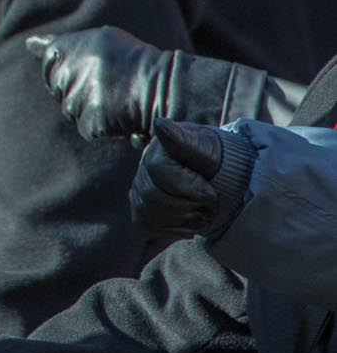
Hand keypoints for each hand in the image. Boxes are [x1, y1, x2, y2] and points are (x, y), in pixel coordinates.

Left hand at [29, 28, 173, 140]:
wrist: (161, 85)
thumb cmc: (130, 59)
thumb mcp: (95, 40)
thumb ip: (57, 45)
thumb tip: (28, 44)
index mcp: (62, 50)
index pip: (49, 61)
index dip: (68, 64)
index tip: (89, 63)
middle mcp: (65, 75)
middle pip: (58, 88)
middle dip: (78, 87)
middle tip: (107, 81)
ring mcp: (75, 100)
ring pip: (72, 109)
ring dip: (90, 106)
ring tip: (116, 96)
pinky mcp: (88, 123)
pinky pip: (88, 126)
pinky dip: (102, 123)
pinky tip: (119, 113)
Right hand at [130, 119, 254, 239]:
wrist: (214, 176)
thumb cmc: (211, 159)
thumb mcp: (206, 148)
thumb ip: (184, 140)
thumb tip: (160, 123)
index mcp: (157, 151)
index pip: (161, 172)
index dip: (189, 186)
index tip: (210, 190)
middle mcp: (142, 170)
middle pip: (154, 199)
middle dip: (191, 204)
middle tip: (210, 200)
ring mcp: (138, 192)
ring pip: (152, 216)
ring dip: (185, 217)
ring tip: (201, 209)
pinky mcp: (140, 212)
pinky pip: (149, 227)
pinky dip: (176, 228)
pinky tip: (188, 218)